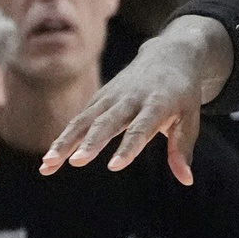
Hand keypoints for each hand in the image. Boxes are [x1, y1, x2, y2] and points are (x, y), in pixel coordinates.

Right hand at [39, 31, 212, 184]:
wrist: (169, 56)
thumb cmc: (182, 94)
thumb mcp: (190, 118)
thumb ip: (182, 148)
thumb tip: (186, 181)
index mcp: (157, 104)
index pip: (141, 128)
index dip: (129, 147)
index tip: (115, 166)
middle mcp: (130, 99)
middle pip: (108, 122)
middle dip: (91, 142)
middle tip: (77, 162)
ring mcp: (111, 97)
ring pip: (85, 121)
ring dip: (66, 142)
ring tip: (48, 165)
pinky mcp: (99, 98)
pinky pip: (79, 119)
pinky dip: (64, 138)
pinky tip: (51, 159)